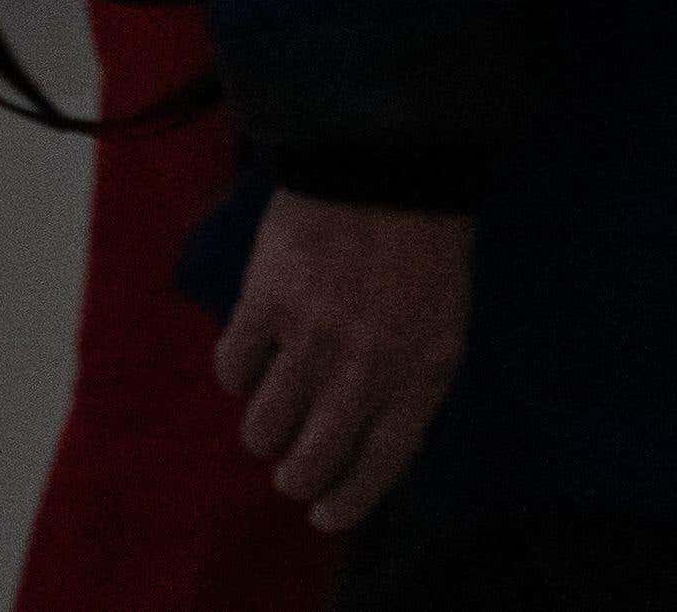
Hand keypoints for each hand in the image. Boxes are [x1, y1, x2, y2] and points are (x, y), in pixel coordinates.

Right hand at [216, 190, 473, 532]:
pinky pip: (233, 372)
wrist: (392, 159)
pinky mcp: (266, 303)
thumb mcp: (443, 321)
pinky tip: (255, 350)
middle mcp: (367, 366)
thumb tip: (365, 446)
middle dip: (296, 476)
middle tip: (290, 467)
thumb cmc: (425, 243)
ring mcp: (313, 337)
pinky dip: (239, 372)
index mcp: (422, 370)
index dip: (346, 503)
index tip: (325, 517)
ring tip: (273, 408)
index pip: (378, 467)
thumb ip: (409, 385)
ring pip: (263, 430)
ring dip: (264, 431)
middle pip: (309, 463)